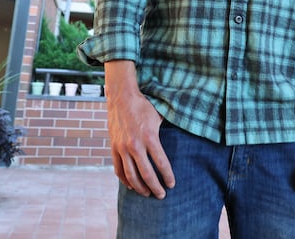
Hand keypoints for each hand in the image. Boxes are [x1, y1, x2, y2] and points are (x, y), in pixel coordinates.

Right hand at [104, 60, 174, 198]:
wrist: (121, 97)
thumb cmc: (143, 107)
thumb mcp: (159, 117)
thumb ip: (166, 131)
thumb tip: (180, 138)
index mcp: (149, 137)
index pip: (161, 162)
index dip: (167, 176)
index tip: (172, 185)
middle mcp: (135, 145)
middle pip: (146, 173)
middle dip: (155, 187)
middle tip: (161, 195)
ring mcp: (122, 147)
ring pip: (130, 175)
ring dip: (140, 187)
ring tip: (147, 193)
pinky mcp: (113, 148)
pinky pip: (118, 169)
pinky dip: (124, 180)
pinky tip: (131, 185)